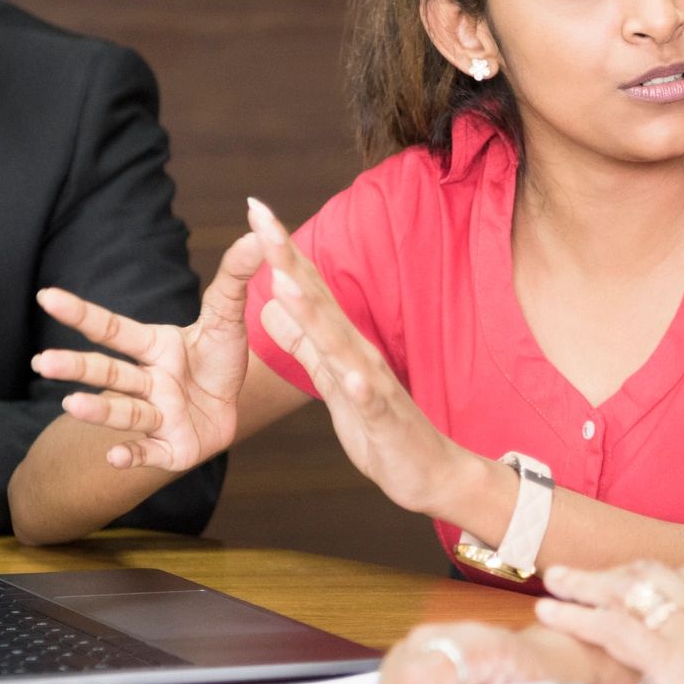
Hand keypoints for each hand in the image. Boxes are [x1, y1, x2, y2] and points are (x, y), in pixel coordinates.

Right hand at [34, 224, 263, 471]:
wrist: (234, 404)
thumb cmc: (218, 358)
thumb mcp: (228, 316)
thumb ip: (234, 276)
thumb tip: (254, 231)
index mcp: (154, 347)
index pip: (113, 328)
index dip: (81, 313)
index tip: (46, 296)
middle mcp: (147, 381)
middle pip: (108, 372)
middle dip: (75, 367)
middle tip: (40, 362)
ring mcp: (156, 416)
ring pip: (124, 412)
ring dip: (98, 410)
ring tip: (71, 404)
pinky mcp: (170, 447)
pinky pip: (147, 452)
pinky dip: (131, 456)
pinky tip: (113, 458)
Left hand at [248, 198, 478, 516]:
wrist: (429, 472)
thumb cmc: (380, 428)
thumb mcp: (330, 382)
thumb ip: (303, 345)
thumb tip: (269, 307)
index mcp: (341, 343)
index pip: (306, 287)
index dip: (279, 251)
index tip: (254, 211)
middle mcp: (358, 352)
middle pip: (318, 299)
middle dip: (288, 260)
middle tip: (261, 219)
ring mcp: (373, 383)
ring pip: (338, 343)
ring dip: (313, 311)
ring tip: (283, 280)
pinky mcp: (385, 419)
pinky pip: (369, 401)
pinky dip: (359, 386)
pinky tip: (346, 374)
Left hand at [535, 560, 683, 683]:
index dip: (664, 578)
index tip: (645, 578)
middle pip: (654, 572)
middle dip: (617, 570)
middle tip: (587, 571)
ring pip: (623, 589)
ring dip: (585, 581)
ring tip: (554, 579)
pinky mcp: (664, 653)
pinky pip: (608, 624)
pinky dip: (575, 615)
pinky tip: (549, 612)